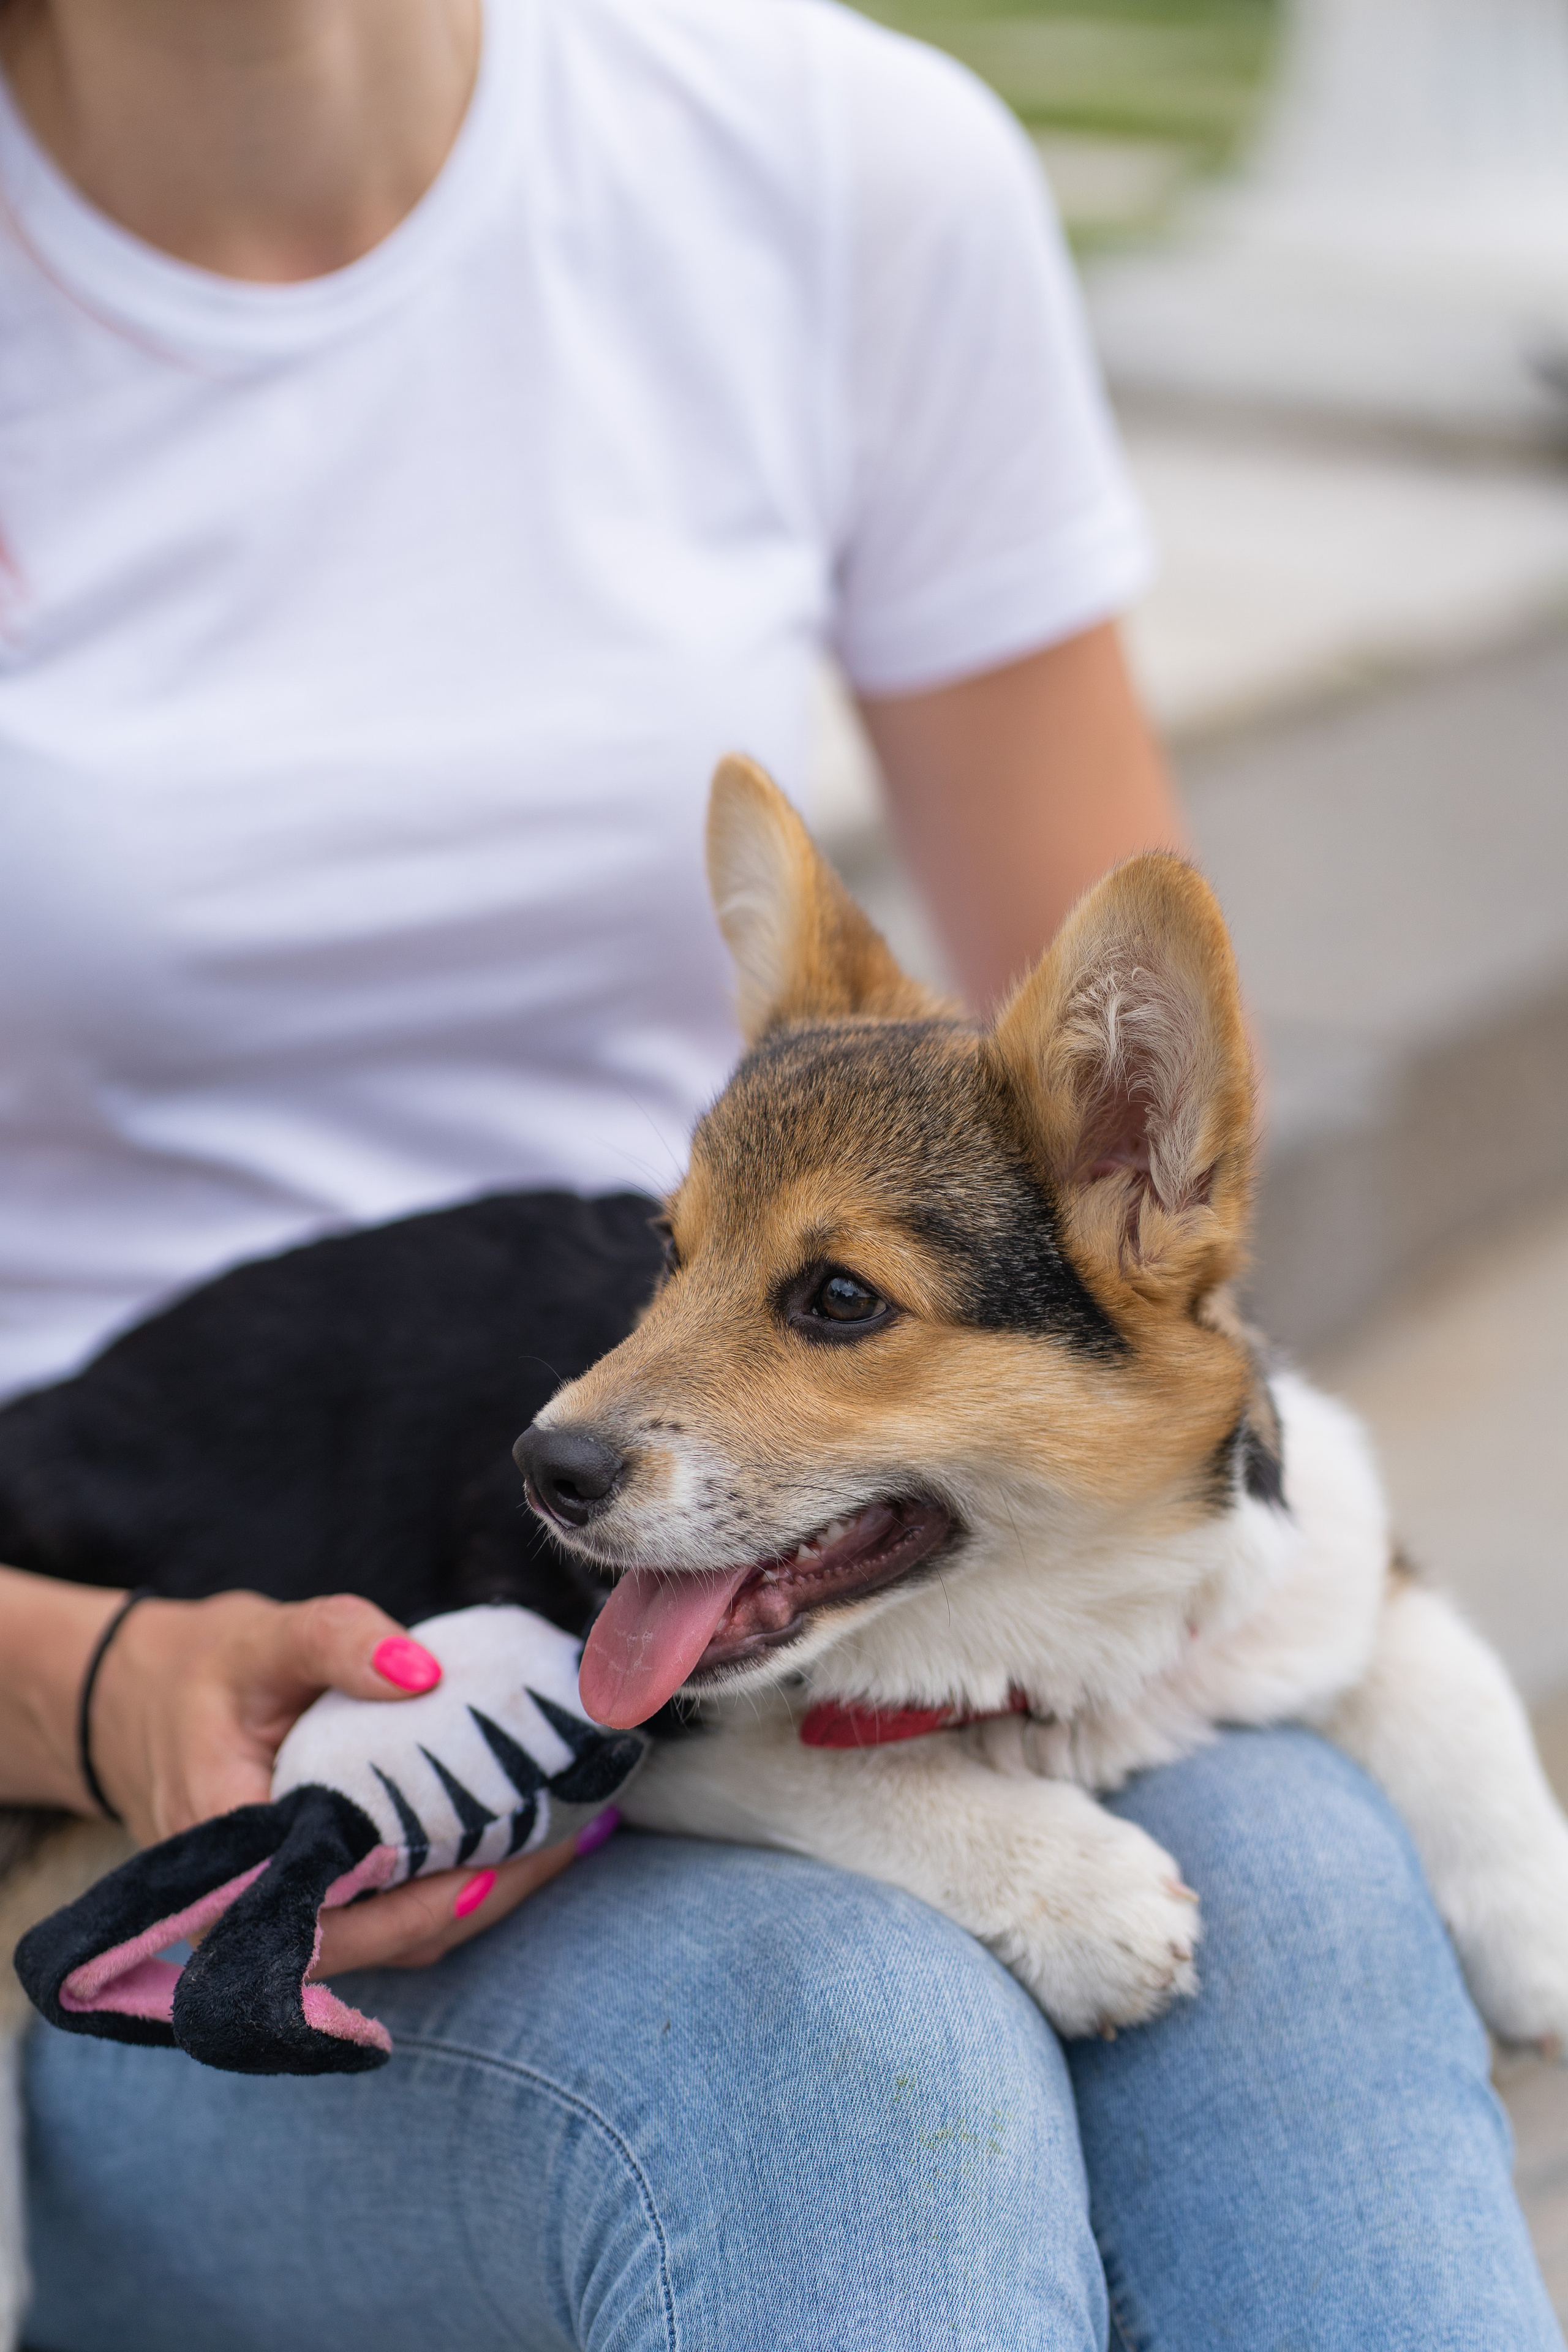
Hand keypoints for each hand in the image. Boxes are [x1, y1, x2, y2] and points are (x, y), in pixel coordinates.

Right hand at [87, 1587, 603, 1970]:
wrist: (142, 1704)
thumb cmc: (203, 1674)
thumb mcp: (260, 1638)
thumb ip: (335, 1639)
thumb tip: (423, 1668)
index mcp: (229, 1858)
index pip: (338, 1916)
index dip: (431, 1900)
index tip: (512, 1856)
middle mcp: (252, 1911)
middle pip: (385, 1939)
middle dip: (483, 1896)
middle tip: (571, 1836)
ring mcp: (286, 1915)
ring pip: (397, 1937)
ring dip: (483, 1896)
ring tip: (567, 1836)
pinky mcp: (315, 1900)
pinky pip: (393, 1912)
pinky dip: (458, 1883)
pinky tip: (524, 1840)